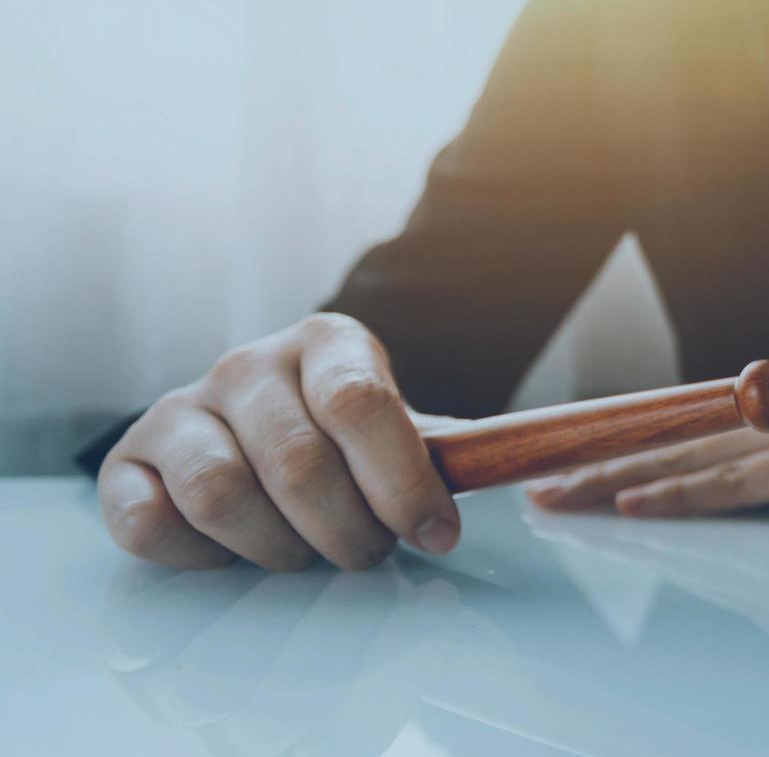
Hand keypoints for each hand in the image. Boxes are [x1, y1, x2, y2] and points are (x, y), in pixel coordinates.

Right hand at [99, 313, 461, 570]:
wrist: (253, 436)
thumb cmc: (346, 443)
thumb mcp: (405, 432)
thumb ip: (450, 451)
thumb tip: (510, 464)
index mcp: (327, 343)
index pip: (360, 403)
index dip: (403, 481)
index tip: (436, 534)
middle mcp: (246, 365)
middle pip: (298, 463)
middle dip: (348, 532)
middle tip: (367, 552)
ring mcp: (179, 408)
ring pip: (220, 494)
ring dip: (278, 548)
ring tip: (305, 552)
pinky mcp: (126, 461)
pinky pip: (149, 523)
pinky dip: (199, 556)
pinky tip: (234, 550)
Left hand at [522, 405, 768, 516]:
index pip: (699, 426)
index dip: (637, 445)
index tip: (579, 462)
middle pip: (677, 440)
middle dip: (602, 463)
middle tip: (535, 487)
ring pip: (690, 460)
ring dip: (617, 483)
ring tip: (555, 499)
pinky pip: (740, 484)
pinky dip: (683, 495)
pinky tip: (635, 506)